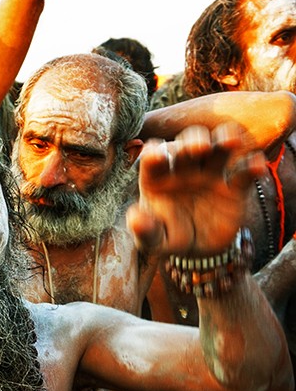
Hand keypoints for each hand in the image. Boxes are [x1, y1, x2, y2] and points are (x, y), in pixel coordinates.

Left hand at [127, 124, 265, 255]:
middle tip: (199, 148)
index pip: (153, 158)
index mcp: (157, 178)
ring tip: (230, 142)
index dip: (154, 154)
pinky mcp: (234, 188)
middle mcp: (183, 170)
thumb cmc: (168, 238)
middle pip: (187, 144)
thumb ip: (145, 230)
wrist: (198, 251)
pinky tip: (256, 166)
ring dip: (224, 139)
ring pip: (218, 148)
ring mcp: (209, 175)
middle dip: (193, 141)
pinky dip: (252, 166)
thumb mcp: (154, 240)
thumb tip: (135, 219)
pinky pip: (244, 173)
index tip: (156, 157)